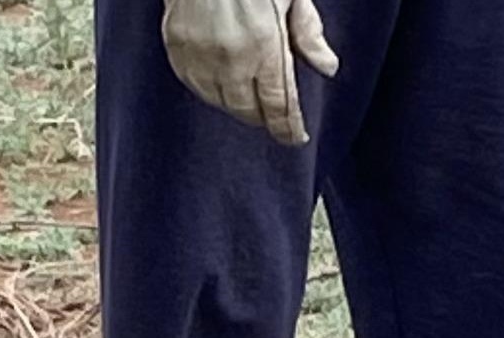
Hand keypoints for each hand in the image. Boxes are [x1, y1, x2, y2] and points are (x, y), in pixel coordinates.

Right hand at [162, 0, 338, 147]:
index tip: (296, 138)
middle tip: (272, 117)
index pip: (279, 105)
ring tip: (248, 100)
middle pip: (248, 110)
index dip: (288, 129)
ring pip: (219, 102)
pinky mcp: (176, 43)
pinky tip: (220, 85)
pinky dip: (208, 90)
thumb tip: (328, 67)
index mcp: (264, 45)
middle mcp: (231, 55)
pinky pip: (192, 83)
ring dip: (236, 106)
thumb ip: (309, 32)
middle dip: (263, 118)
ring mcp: (200, 51)